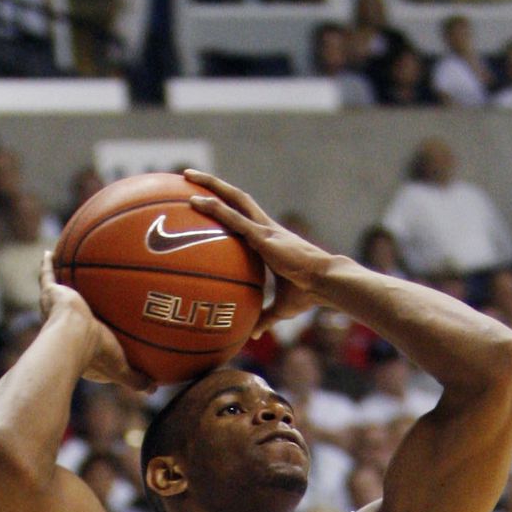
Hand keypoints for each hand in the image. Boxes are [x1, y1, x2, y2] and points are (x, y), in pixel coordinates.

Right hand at [38, 252, 153, 391]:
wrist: (72, 337)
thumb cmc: (96, 353)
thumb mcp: (120, 367)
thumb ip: (135, 378)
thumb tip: (154, 388)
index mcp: (78, 341)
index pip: (87, 334)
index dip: (96, 331)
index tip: (106, 325)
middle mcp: (64, 324)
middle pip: (73, 310)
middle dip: (76, 304)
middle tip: (85, 295)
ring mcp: (55, 309)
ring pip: (58, 292)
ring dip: (61, 282)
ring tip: (66, 268)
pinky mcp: (51, 294)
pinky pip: (47, 276)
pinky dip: (47, 265)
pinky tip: (49, 253)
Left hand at [184, 169, 335, 338]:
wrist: (325, 283)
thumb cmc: (308, 294)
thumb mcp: (281, 309)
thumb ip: (264, 318)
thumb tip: (253, 335)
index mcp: (269, 239)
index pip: (245, 217)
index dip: (228, 207)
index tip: (209, 201)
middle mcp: (265, 227)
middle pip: (237, 198)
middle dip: (214, 185)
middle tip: (189, 177)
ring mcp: (264, 228)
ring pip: (233, 198)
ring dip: (210, 185)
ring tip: (186, 176)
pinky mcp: (262, 235)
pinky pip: (233, 218)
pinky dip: (214, 208)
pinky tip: (195, 202)